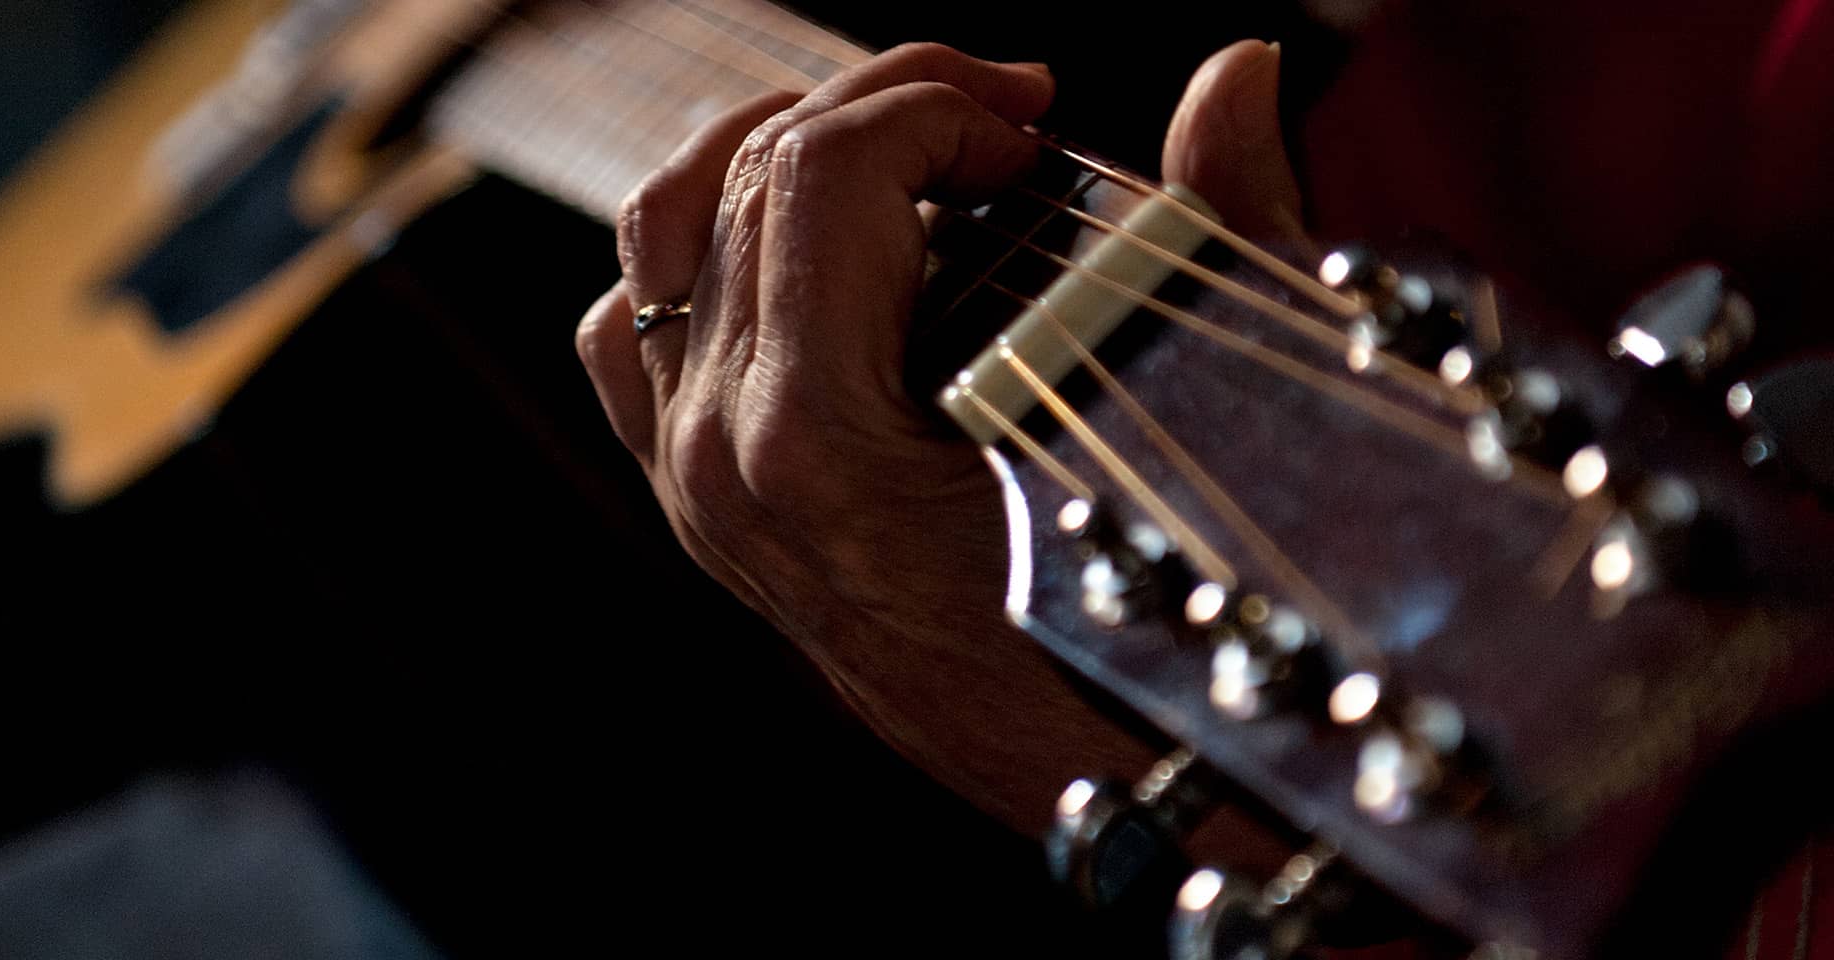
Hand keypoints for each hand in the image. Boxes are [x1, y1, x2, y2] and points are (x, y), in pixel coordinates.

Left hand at [576, 40, 1299, 834]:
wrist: (1093, 777)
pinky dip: (698, 257)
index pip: (826, 170)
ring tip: (892, 150)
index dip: (938, 107)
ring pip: (669, 237)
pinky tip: (794, 249)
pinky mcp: (698, 498)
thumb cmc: (1154, 626)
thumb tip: (1237, 71)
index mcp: (816, 435)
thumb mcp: (1181, 420)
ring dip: (780, 157)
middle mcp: (724, 454)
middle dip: (883, 107)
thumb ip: (1212, 220)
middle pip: (752, 180)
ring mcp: (694, 481)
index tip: (1035, 137)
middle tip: (997, 120)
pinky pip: (633, 334)